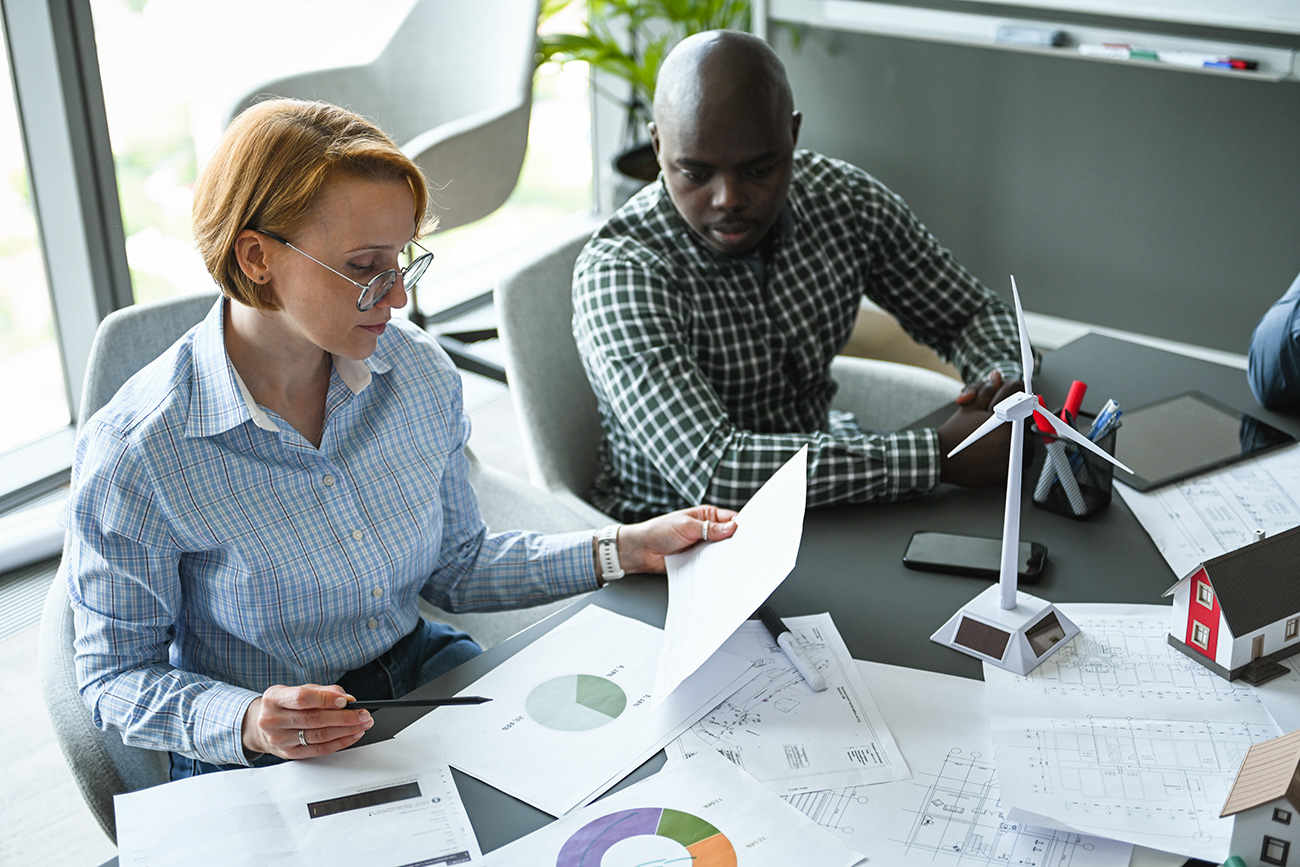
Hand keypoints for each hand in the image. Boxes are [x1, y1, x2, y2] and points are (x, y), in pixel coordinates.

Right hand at [241, 683, 373, 759]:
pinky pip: (318, 750)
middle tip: (363, 714)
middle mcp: (273, 720)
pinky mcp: (289, 753)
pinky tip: (352, 735)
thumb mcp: (298, 689)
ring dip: (345, 731)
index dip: (326, 700)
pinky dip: (339, 743)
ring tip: (362, 724)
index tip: (346, 701)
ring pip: (318, 736)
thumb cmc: (285, 704)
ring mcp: (279, 739)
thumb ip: (323, 691)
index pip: (302, 699)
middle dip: (344, 717)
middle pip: (313, 720)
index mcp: (273, 698)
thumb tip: (346, 698)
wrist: (263, 724)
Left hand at [615, 505, 738, 574]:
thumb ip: (710, 528)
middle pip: (729, 537)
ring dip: (726, 557)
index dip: (742, 526)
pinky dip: (716, 568)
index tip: (753, 533)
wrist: (640, 551)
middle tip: (746, 550)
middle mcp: (707, 531)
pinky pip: (711, 565)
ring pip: (722, 552)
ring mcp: (702, 546)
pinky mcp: (697, 561)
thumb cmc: (659, 531)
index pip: (731, 519)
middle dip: (737, 543)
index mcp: (706, 516)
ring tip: (735, 562)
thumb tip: (733, 527)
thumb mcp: (687, 526)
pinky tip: (721, 571)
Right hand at [937, 372, 1029, 487]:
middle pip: (1031, 425)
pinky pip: (1021, 466)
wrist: (940, 458)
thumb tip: (996, 378)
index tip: (1020, 404)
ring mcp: (1012, 458)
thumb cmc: (955, 433)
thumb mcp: (970, 406)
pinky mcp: (1008, 474)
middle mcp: (1013, 438)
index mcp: (1007, 418)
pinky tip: (999, 454)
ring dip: (1020, 442)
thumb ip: (986, 390)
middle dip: (1020, 422)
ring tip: (1001, 440)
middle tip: (1006, 424)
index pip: (1026, 401)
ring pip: (1028, 447)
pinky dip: (1015, 460)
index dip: (1020, 400)